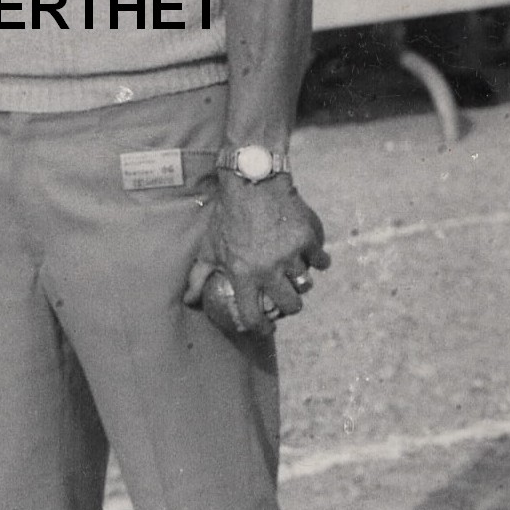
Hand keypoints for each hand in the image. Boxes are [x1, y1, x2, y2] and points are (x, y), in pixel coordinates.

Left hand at [181, 176, 328, 335]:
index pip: (253, 315)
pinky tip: (313, 256)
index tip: (267, 327)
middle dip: (292, 308)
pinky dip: (319, 259)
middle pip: (291, 304)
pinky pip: (320, 259)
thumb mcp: (209, 246)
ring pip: (306, 283)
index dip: (261, 328)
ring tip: (298, 276)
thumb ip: (198, 276)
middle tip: (289, 301)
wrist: (252, 181)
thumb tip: (189, 300)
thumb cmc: (228, 216)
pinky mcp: (307, 238)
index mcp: (243, 274)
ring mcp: (290, 254)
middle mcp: (268, 269)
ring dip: (303, 282)